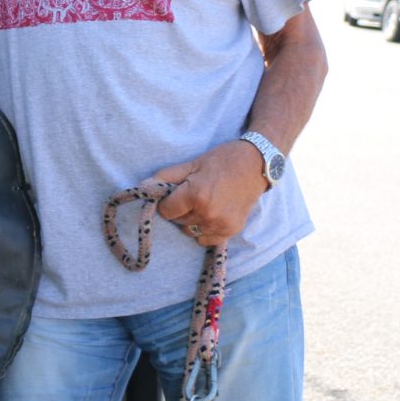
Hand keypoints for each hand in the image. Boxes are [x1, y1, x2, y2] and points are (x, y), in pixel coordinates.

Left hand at [150, 141, 269, 246]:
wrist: (256, 164)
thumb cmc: (221, 161)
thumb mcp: (191, 163)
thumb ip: (165, 177)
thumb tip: (143, 187)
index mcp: (195, 196)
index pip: (166, 211)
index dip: (168, 202)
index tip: (176, 193)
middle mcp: (208, 214)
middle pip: (178, 221)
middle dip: (180, 210)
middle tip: (194, 194)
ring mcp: (221, 224)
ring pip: (190, 231)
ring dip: (191, 221)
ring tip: (204, 203)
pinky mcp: (231, 230)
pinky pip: (205, 239)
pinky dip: (204, 230)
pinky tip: (212, 214)